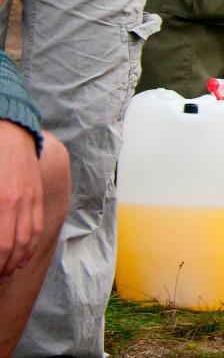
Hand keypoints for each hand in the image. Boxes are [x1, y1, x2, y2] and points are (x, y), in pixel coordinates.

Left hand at [0, 125, 41, 277]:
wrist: (11, 134)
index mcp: (1, 201)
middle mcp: (17, 203)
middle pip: (12, 246)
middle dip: (2, 266)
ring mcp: (30, 200)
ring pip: (27, 240)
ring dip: (17, 260)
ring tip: (6, 272)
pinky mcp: (36, 197)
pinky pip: (36, 227)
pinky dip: (30, 245)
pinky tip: (22, 255)